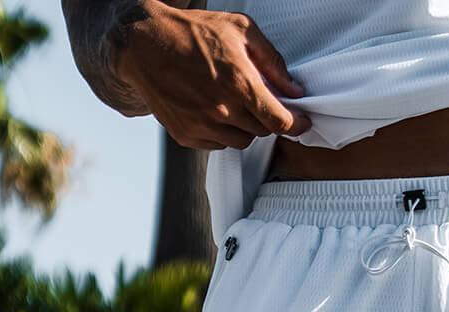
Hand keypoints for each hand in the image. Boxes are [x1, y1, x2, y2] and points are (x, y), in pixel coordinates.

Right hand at [116, 2, 310, 147]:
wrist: (145, 44)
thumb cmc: (193, 32)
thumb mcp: (240, 30)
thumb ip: (272, 61)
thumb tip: (294, 90)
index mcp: (239, 83)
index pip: (280, 121)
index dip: (297, 125)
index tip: (303, 122)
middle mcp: (222, 110)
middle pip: (262, 132)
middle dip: (264, 117)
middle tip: (255, 98)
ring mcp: (203, 126)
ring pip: (241, 141)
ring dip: (244, 126)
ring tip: (229, 100)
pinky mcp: (187, 136)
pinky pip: (218, 144)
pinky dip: (222, 131)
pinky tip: (211, 108)